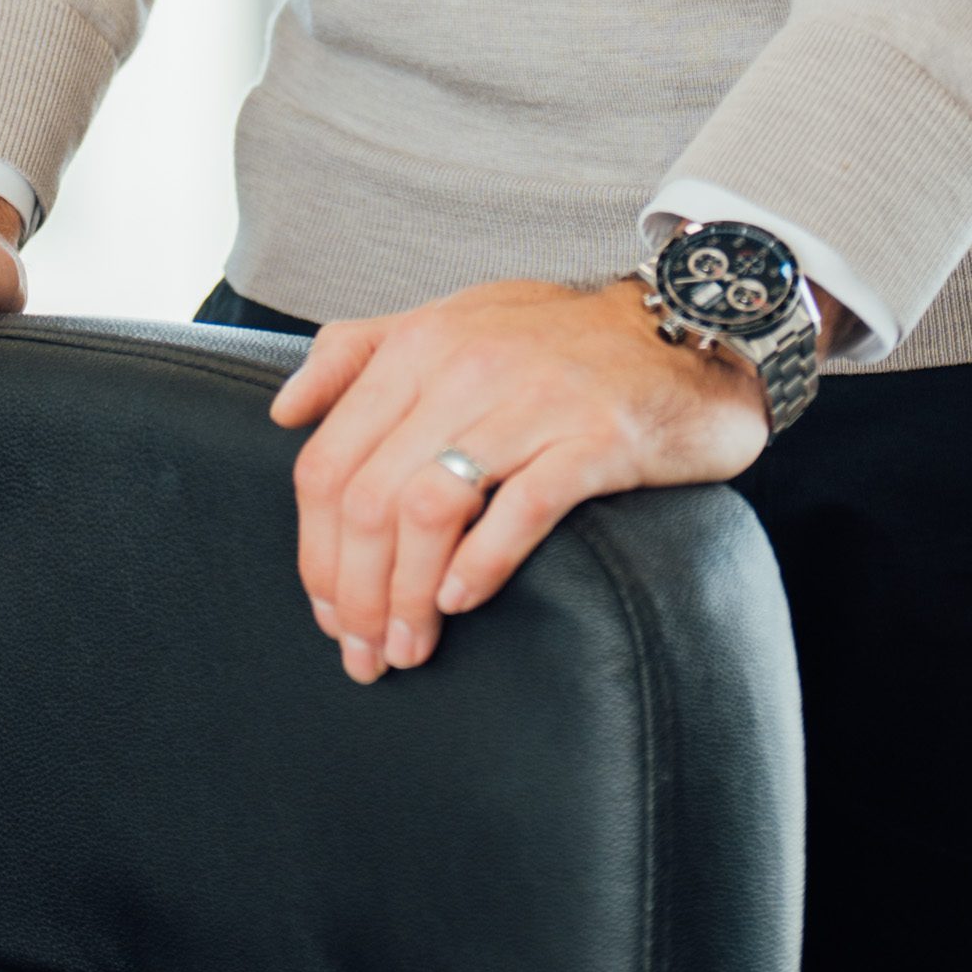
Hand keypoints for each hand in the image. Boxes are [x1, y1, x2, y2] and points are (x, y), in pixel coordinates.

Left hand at [271, 275, 768, 681]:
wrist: (687, 332)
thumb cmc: (561, 342)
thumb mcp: (454, 322)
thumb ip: (362, 353)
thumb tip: (284, 411)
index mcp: (420, 344)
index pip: (328, 462)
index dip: (314, 551)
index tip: (329, 609)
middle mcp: (466, 366)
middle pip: (367, 498)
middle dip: (354, 592)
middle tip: (363, 649)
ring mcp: (532, 400)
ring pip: (429, 509)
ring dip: (407, 595)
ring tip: (410, 646)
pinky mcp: (595, 437)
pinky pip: (520, 509)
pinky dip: (481, 565)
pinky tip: (464, 601)